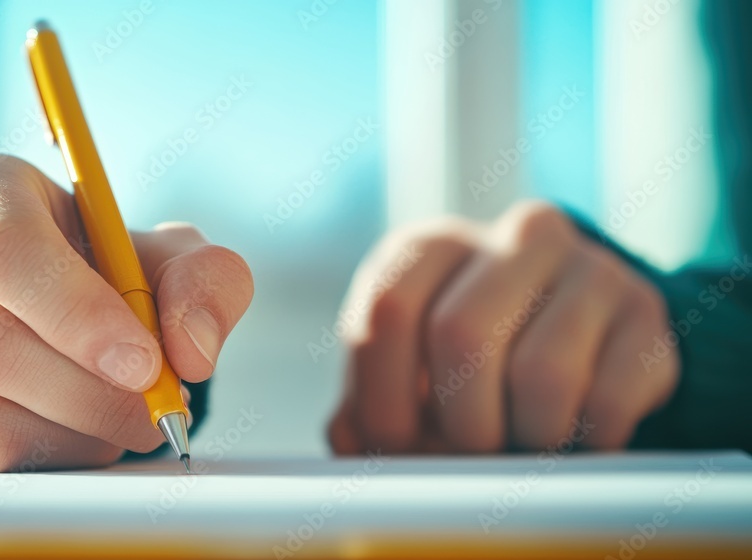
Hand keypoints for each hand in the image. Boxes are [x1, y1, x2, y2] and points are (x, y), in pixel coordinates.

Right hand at [0, 152, 252, 470]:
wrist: (42, 305)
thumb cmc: (103, 267)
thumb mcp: (167, 254)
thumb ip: (203, 281)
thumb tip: (192, 352)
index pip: (6, 253)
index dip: (79, 317)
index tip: (145, 364)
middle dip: (90, 396)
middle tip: (154, 412)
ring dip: (72, 435)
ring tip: (123, 422)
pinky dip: (44, 458)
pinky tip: (81, 433)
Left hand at [328, 202, 677, 453]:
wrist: (578, 338)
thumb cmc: (467, 364)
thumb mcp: (406, 371)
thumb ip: (366, 407)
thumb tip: (352, 439)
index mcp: (432, 246)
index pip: (389, 310)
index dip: (384, 395)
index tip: (396, 442)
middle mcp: (514, 236)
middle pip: (462, 336)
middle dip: (458, 421)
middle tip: (469, 448)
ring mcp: (589, 267)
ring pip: (542, 375)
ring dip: (524, 437)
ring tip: (522, 439)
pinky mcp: (645, 313)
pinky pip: (607, 402)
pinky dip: (582, 441)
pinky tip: (573, 429)